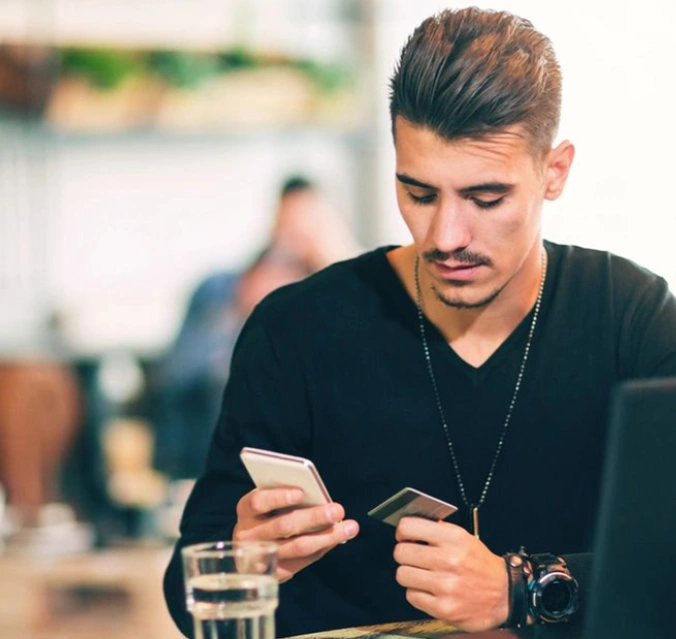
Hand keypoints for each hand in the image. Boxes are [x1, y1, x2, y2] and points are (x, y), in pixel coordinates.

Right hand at [233, 487, 359, 582]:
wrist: (248, 551)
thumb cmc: (266, 516)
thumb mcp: (267, 503)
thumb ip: (284, 498)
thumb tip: (318, 497)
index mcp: (246, 509)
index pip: (259, 501)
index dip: (279, 497)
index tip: (301, 492)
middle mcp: (248, 534)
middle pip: (283, 525)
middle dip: (313, 517)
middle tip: (337, 510)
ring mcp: (260, 557)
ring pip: (297, 547)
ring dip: (327, 536)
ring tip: (350, 527)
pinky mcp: (273, 574)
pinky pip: (302, 561)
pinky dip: (321, 549)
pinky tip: (336, 539)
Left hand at [393, 517, 507, 631]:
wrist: (504, 595)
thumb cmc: (481, 565)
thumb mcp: (464, 538)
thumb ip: (437, 530)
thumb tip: (409, 526)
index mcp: (454, 538)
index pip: (409, 527)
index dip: (402, 532)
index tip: (404, 536)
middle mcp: (450, 560)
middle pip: (401, 552)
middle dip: (404, 554)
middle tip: (412, 557)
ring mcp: (446, 586)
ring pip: (402, 575)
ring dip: (409, 575)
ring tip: (422, 575)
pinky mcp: (444, 608)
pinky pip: (411, 596)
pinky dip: (417, 593)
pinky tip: (429, 590)